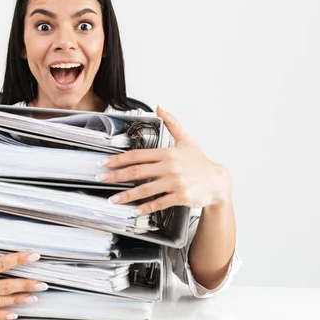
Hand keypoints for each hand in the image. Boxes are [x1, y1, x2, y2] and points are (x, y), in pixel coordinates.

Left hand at [98, 106, 231, 214]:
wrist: (218, 182)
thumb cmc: (200, 162)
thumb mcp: (186, 140)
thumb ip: (172, 123)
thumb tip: (159, 108)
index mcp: (167, 153)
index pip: (137, 155)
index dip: (119, 159)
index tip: (105, 163)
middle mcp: (170, 167)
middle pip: (137, 171)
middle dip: (116, 176)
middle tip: (101, 179)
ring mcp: (175, 182)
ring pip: (145, 189)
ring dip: (127, 195)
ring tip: (114, 199)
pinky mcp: (180, 196)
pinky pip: (159, 203)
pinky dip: (145, 208)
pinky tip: (134, 211)